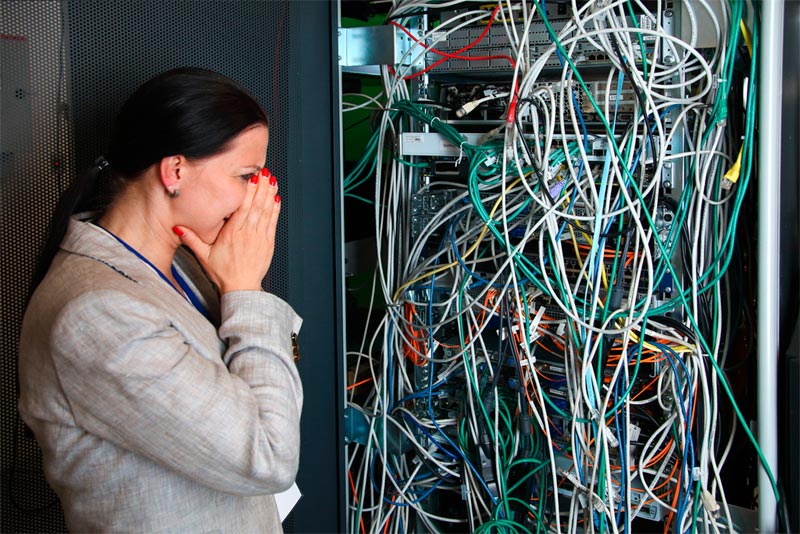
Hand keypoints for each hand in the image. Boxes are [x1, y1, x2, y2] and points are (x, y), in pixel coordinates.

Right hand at [175, 168, 280, 293]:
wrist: (241, 289)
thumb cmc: (223, 273)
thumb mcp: (204, 256)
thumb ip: (192, 240)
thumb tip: (177, 227)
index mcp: (231, 234)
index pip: (242, 209)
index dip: (248, 192)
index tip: (252, 178)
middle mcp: (247, 234)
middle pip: (256, 206)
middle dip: (261, 188)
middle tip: (264, 172)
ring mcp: (259, 238)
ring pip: (266, 212)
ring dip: (269, 195)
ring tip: (272, 180)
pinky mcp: (268, 244)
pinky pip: (272, 223)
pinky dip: (275, 210)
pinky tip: (276, 199)